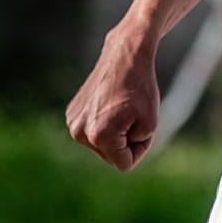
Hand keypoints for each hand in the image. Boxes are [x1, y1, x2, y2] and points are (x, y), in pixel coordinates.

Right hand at [66, 30, 161, 170]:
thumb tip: (115, 154)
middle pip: (112, 156)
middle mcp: (79, 132)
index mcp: (99, 136)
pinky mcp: (71, 114)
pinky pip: (95, 131)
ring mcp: (72, 123)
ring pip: (103, 145)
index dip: (140, 148)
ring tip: (120, 109)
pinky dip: (105, 123)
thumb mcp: (150, 125)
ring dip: (116, 133)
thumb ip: (134, 148)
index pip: (125, 164)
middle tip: (132, 115)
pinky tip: (109, 104)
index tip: (142, 126)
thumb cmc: (141, 90)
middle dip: (127, 141)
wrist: (124, 58)